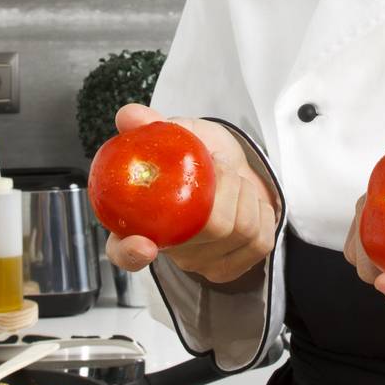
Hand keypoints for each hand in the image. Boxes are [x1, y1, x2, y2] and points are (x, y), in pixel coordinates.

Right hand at [103, 103, 280, 284]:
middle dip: (223, 185)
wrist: (235, 169)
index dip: (130, 253)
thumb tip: (129, 116)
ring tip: (232, 177)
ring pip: (236, 230)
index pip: (122, 253)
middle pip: (204, 230)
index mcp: (140, 221)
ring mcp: (200, 263)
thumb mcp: (177, 133)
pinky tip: (249, 201)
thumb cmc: (199, 157)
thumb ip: (151, 124)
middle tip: (219, 163)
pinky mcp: (232, 268)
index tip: (144, 244)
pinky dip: (261, 210)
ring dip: (243, 191)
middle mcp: (168, 249)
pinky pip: (258, 240)